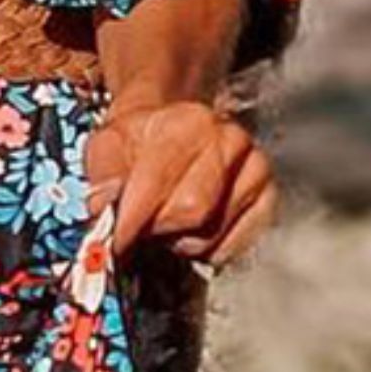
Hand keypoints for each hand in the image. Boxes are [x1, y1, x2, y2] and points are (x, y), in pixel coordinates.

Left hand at [84, 99, 279, 268]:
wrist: (174, 132)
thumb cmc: (141, 143)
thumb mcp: (108, 145)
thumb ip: (102, 175)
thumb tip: (103, 207)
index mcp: (188, 121)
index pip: (159, 181)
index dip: (131, 219)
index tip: (113, 242)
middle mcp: (230, 141)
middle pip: (189, 212)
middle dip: (155, 229)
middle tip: (139, 226)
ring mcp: (255, 170)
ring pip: (210, 235)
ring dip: (178, 241)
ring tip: (165, 220)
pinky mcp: (267, 201)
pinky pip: (232, 249)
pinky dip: (204, 250)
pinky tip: (192, 228)